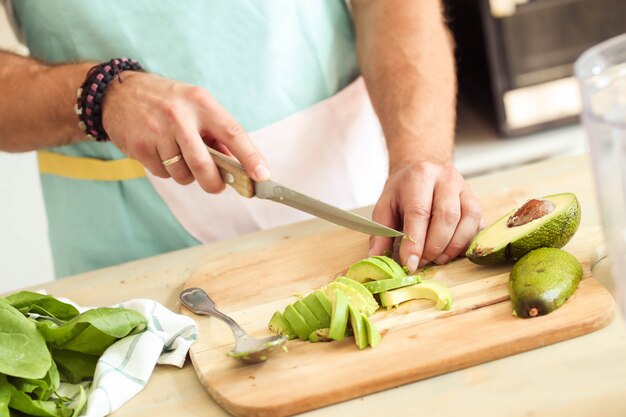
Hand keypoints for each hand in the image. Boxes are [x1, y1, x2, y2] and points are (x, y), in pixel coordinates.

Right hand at [102, 72, 269, 191]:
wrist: (117, 93)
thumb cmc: (167, 102)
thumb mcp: (196, 105)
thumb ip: (217, 133)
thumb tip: (239, 166)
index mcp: (201, 102)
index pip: (232, 132)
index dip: (250, 157)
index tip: (262, 175)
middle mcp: (179, 115)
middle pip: (204, 164)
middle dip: (214, 183)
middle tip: (217, 186)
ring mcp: (156, 131)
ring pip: (183, 174)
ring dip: (187, 175)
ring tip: (179, 156)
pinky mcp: (138, 146)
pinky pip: (162, 173)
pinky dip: (167, 170)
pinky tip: (160, 153)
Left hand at [369, 161, 481, 272]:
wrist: (424, 166)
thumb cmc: (403, 190)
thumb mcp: (385, 206)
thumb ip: (381, 233)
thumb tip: (376, 259)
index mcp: (419, 176)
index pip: (419, 212)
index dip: (415, 242)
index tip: (410, 264)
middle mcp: (446, 179)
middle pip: (447, 217)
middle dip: (434, 246)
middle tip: (422, 262)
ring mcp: (464, 188)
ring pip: (467, 221)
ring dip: (452, 247)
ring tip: (437, 259)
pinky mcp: (475, 200)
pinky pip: (478, 224)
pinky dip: (466, 242)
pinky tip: (452, 250)